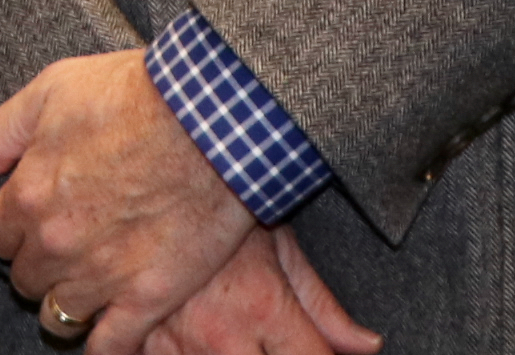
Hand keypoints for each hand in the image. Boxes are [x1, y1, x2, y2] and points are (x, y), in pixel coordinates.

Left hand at [0, 50, 252, 354]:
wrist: (213, 118)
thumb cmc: (135, 94)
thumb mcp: (53, 90)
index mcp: (29, 195)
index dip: (17, 226)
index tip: (36, 216)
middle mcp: (56, 244)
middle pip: (26, 278)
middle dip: (40, 261)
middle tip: (68, 242)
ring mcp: (101, 276)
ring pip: (58, 317)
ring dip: (65, 303)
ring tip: (85, 285)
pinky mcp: (147, 297)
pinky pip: (109, 345)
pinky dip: (103, 345)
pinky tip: (107, 333)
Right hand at [145, 228, 379, 354]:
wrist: (159, 178)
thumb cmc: (223, 210)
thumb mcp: (282, 249)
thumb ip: (325, 307)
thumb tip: (369, 347)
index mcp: (264, 307)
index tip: (314, 349)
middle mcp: (222, 334)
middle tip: (273, 341)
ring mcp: (178, 344)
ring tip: (237, 335)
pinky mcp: (144, 345)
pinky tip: (199, 343)